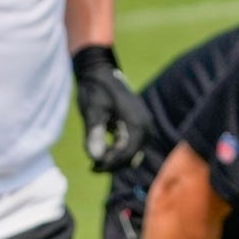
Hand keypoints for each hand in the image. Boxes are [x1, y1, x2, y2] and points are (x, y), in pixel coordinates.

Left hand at [72, 45, 152, 171]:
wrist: (101, 70)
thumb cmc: (95, 88)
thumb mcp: (92, 111)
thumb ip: (94, 133)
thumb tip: (95, 157)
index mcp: (137, 124)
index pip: (127, 154)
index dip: (110, 164)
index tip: (93, 168)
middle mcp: (146, 127)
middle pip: (132, 156)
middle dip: (113, 164)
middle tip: (92, 167)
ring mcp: (146, 126)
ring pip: (133, 153)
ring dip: (116, 159)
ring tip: (96, 161)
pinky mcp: (141, 125)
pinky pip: (133, 145)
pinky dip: (120, 151)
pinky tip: (104, 150)